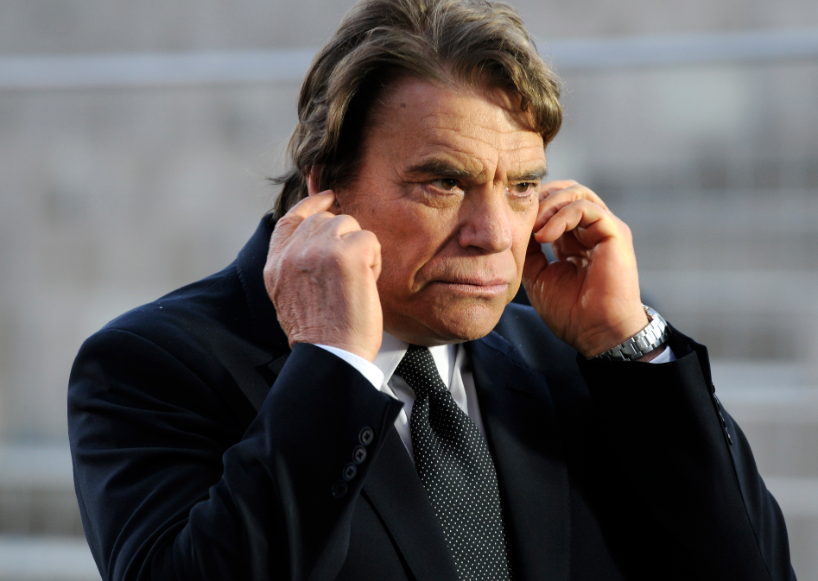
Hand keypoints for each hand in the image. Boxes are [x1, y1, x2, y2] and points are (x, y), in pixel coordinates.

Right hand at [263, 191, 383, 361]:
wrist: (331, 355)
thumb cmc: (320, 334)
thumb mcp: (289, 295)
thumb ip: (295, 264)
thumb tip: (313, 237)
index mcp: (276, 264)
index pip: (290, 218)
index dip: (311, 204)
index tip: (327, 197)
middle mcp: (293, 253)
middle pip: (326, 220)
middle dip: (343, 239)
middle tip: (348, 274)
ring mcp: (318, 250)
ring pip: (349, 224)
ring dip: (359, 250)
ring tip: (354, 281)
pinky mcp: (345, 254)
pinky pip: (369, 239)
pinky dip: (374, 261)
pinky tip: (365, 283)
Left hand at [522, 181, 647, 357]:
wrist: (596, 334)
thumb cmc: (570, 312)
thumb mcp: (538, 276)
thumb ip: (529, 250)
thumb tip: (515, 227)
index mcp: (574, 239)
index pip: (555, 204)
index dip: (533, 206)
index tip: (510, 219)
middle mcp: (591, 230)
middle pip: (566, 191)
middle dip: (540, 199)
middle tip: (520, 216)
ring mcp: (605, 229)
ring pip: (576, 193)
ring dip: (549, 205)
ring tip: (533, 228)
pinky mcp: (614, 232)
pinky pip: (586, 208)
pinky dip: (561, 216)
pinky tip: (544, 236)